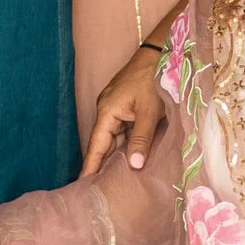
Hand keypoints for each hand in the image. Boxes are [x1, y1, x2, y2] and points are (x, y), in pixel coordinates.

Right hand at [84, 44, 169, 174]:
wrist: (162, 53)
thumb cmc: (154, 79)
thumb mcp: (150, 112)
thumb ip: (141, 139)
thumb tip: (134, 166)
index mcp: (107, 111)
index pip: (96, 146)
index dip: (90, 166)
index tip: (82, 186)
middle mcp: (108, 111)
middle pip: (104, 144)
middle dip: (102, 165)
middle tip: (100, 191)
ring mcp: (117, 109)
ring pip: (116, 138)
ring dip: (117, 156)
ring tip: (114, 181)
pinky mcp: (127, 107)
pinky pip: (124, 131)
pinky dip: (127, 144)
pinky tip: (130, 158)